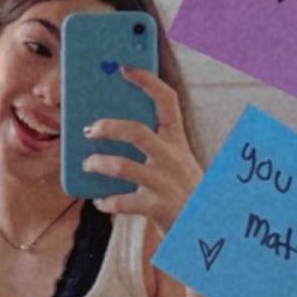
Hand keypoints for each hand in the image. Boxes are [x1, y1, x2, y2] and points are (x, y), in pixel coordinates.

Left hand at [82, 66, 202, 234]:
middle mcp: (173, 158)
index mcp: (177, 141)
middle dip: (110, 127)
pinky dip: (108, 202)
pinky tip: (100, 202)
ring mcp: (166, 183)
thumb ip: (149, 146)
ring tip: (87, 164)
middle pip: (138, 132)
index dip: (147, 81)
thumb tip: (106, 127)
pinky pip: (125, 202)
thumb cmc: (181, 190)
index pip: (167, 101)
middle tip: (89, 129)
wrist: (208, 228)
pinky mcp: (159, 208)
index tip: (125, 67)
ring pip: (125, 167)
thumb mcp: (174, 162)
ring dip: (100, 164)